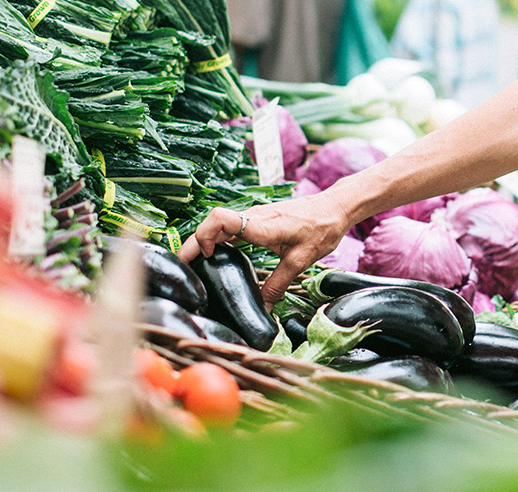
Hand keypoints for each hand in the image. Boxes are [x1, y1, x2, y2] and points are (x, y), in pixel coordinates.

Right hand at [179, 192, 352, 307]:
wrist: (335, 208)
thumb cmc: (320, 229)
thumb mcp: (300, 261)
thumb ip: (277, 285)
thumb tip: (263, 310)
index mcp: (261, 226)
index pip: (220, 219)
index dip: (205, 235)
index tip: (206, 257)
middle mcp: (253, 217)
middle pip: (212, 223)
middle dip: (194, 243)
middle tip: (183, 266)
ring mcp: (254, 216)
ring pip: (219, 224)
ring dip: (204, 240)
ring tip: (195, 264)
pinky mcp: (258, 218)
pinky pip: (231, 226)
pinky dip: (218, 239)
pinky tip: (218, 255)